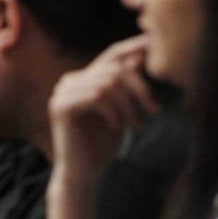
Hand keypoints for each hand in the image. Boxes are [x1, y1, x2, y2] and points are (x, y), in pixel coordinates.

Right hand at [48, 36, 159, 179]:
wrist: (84, 174)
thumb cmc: (102, 144)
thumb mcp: (121, 110)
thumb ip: (126, 84)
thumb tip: (140, 56)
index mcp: (83, 79)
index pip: (111, 56)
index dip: (134, 47)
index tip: (156, 44)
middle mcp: (69, 81)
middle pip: (114, 69)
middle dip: (139, 89)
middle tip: (154, 111)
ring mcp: (62, 93)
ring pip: (108, 83)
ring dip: (128, 105)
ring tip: (134, 126)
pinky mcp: (61, 106)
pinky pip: (97, 96)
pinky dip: (113, 111)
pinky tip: (116, 127)